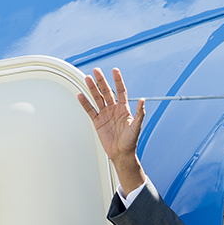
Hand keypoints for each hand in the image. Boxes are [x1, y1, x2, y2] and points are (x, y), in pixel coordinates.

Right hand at [77, 67, 146, 194]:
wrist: (121, 154)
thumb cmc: (130, 142)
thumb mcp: (136, 127)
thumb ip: (140, 113)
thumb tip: (143, 101)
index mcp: (124, 109)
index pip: (121, 91)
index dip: (118, 80)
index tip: (114, 70)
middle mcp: (114, 110)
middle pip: (107, 92)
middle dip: (102, 81)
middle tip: (96, 71)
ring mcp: (105, 115)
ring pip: (97, 98)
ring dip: (93, 89)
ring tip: (87, 79)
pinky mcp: (98, 122)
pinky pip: (90, 110)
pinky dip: (85, 103)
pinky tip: (81, 95)